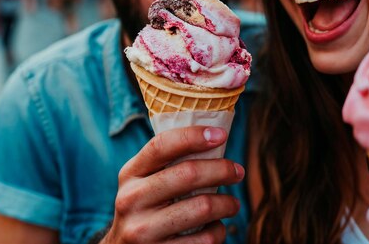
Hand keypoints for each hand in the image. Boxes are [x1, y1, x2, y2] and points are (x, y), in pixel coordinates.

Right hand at [102, 126, 244, 243]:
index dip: (193, 136)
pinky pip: (205, 239)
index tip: (222, 135)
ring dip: (227, 203)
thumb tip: (214, 137)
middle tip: (238, 172)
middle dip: (222, 169)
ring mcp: (143, 230)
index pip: (161, 145)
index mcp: (130, 174)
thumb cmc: (146, 208)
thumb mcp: (144, 182)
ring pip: (202, 207)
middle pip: (188, 174)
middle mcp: (131, 200)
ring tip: (232, 204)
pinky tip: (215, 228)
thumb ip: (167, 163)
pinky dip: (218, 231)